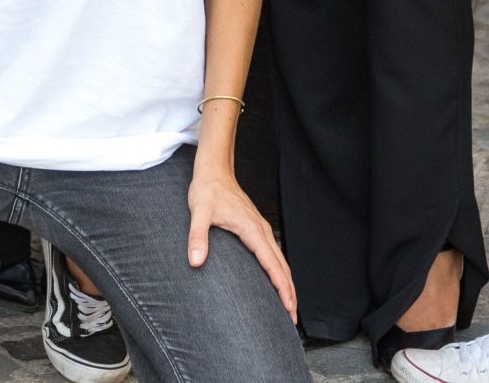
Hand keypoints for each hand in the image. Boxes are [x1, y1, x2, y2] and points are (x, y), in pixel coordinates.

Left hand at [188, 168, 296, 319]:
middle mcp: (261, 229)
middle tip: (292, 317)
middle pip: (281, 265)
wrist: (214, 171)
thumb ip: (197, 237)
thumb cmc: (208, 189)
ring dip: (286, 282)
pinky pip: (273, 253)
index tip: (288, 305)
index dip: (281, 286)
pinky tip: (276, 279)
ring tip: (288, 305)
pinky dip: (279, 270)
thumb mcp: (199, 212)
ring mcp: (261, 228)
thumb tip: (196, 261)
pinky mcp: (256, 228)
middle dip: (289, 291)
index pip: (271, 263)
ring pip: (280, 259)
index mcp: (251, 229)